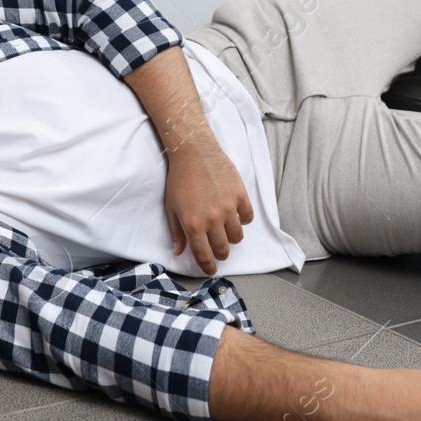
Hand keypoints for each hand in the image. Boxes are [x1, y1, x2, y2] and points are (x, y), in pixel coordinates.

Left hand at [165, 137, 253, 275]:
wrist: (194, 151)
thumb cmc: (180, 178)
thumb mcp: (172, 207)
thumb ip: (177, 232)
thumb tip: (178, 252)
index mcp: (193, 224)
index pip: (204, 255)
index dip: (208, 266)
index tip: (211, 269)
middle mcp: (212, 219)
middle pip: (222, 248)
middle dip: (221, 254)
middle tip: (219, 251)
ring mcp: (229, 207)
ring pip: (237, 236)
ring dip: (232, 239)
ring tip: (227, 233)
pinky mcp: (240, 195)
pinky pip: (247, 217)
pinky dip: (244, 220)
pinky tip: (236, 216)